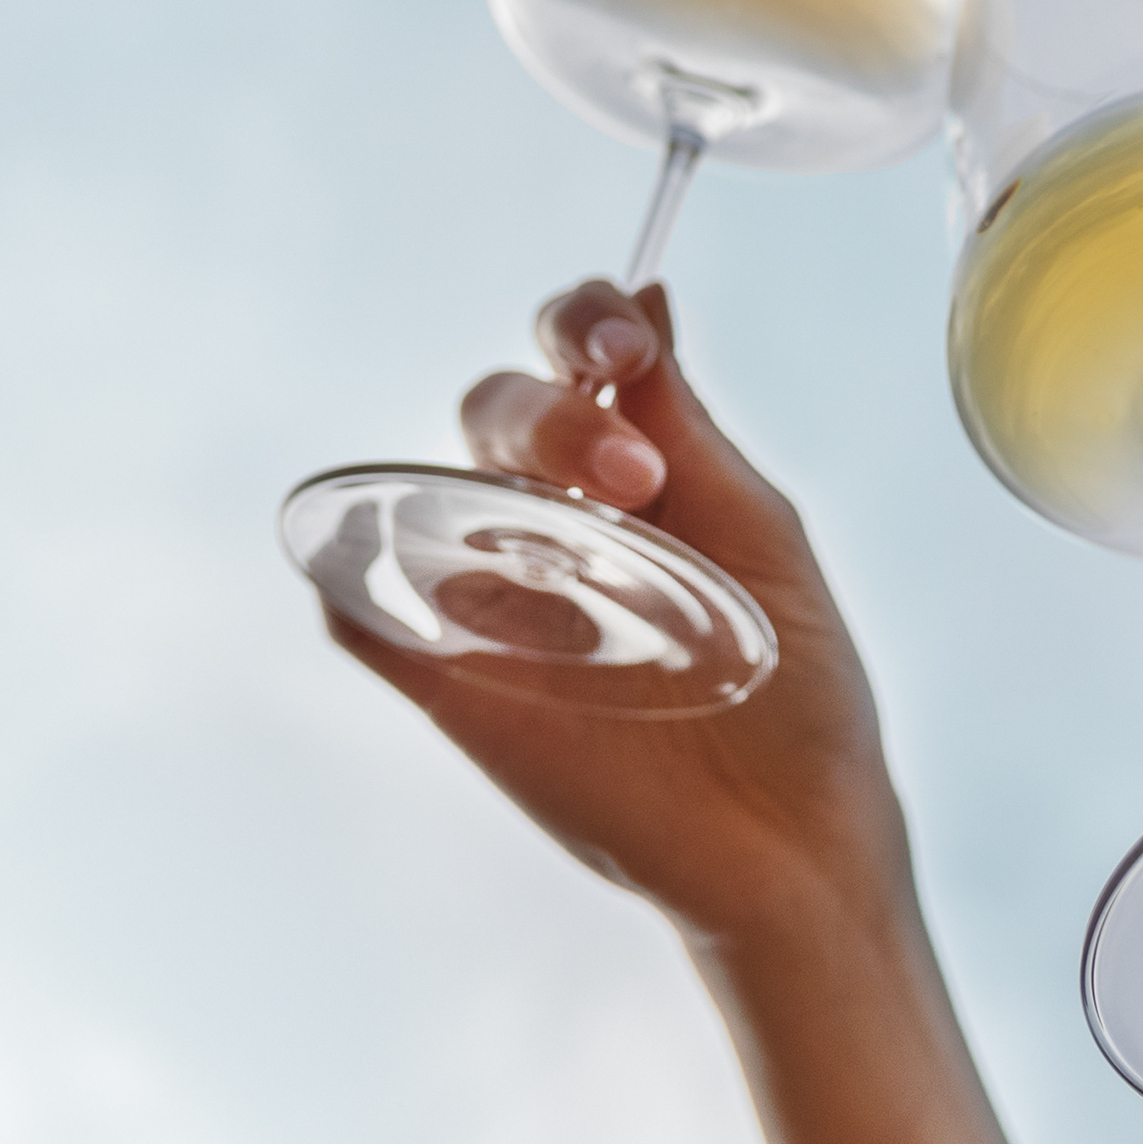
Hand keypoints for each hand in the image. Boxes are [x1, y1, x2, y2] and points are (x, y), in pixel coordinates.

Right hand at [320, 280, 912, 947]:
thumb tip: (646, 297)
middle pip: (498, 410)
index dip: (581, 323)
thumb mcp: (762, 538)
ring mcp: (496, 600)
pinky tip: (360, 563)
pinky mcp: (455, 688)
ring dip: (474, 477)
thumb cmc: (796, 689)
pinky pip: (367, 616)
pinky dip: (347, 580)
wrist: (794, 846)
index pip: (572, 354)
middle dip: (553, 416)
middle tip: (634, 477)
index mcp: (630, 466)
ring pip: (429, 490)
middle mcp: (550, 518)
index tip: (624, 346)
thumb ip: (691, 430)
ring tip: (574, 522)